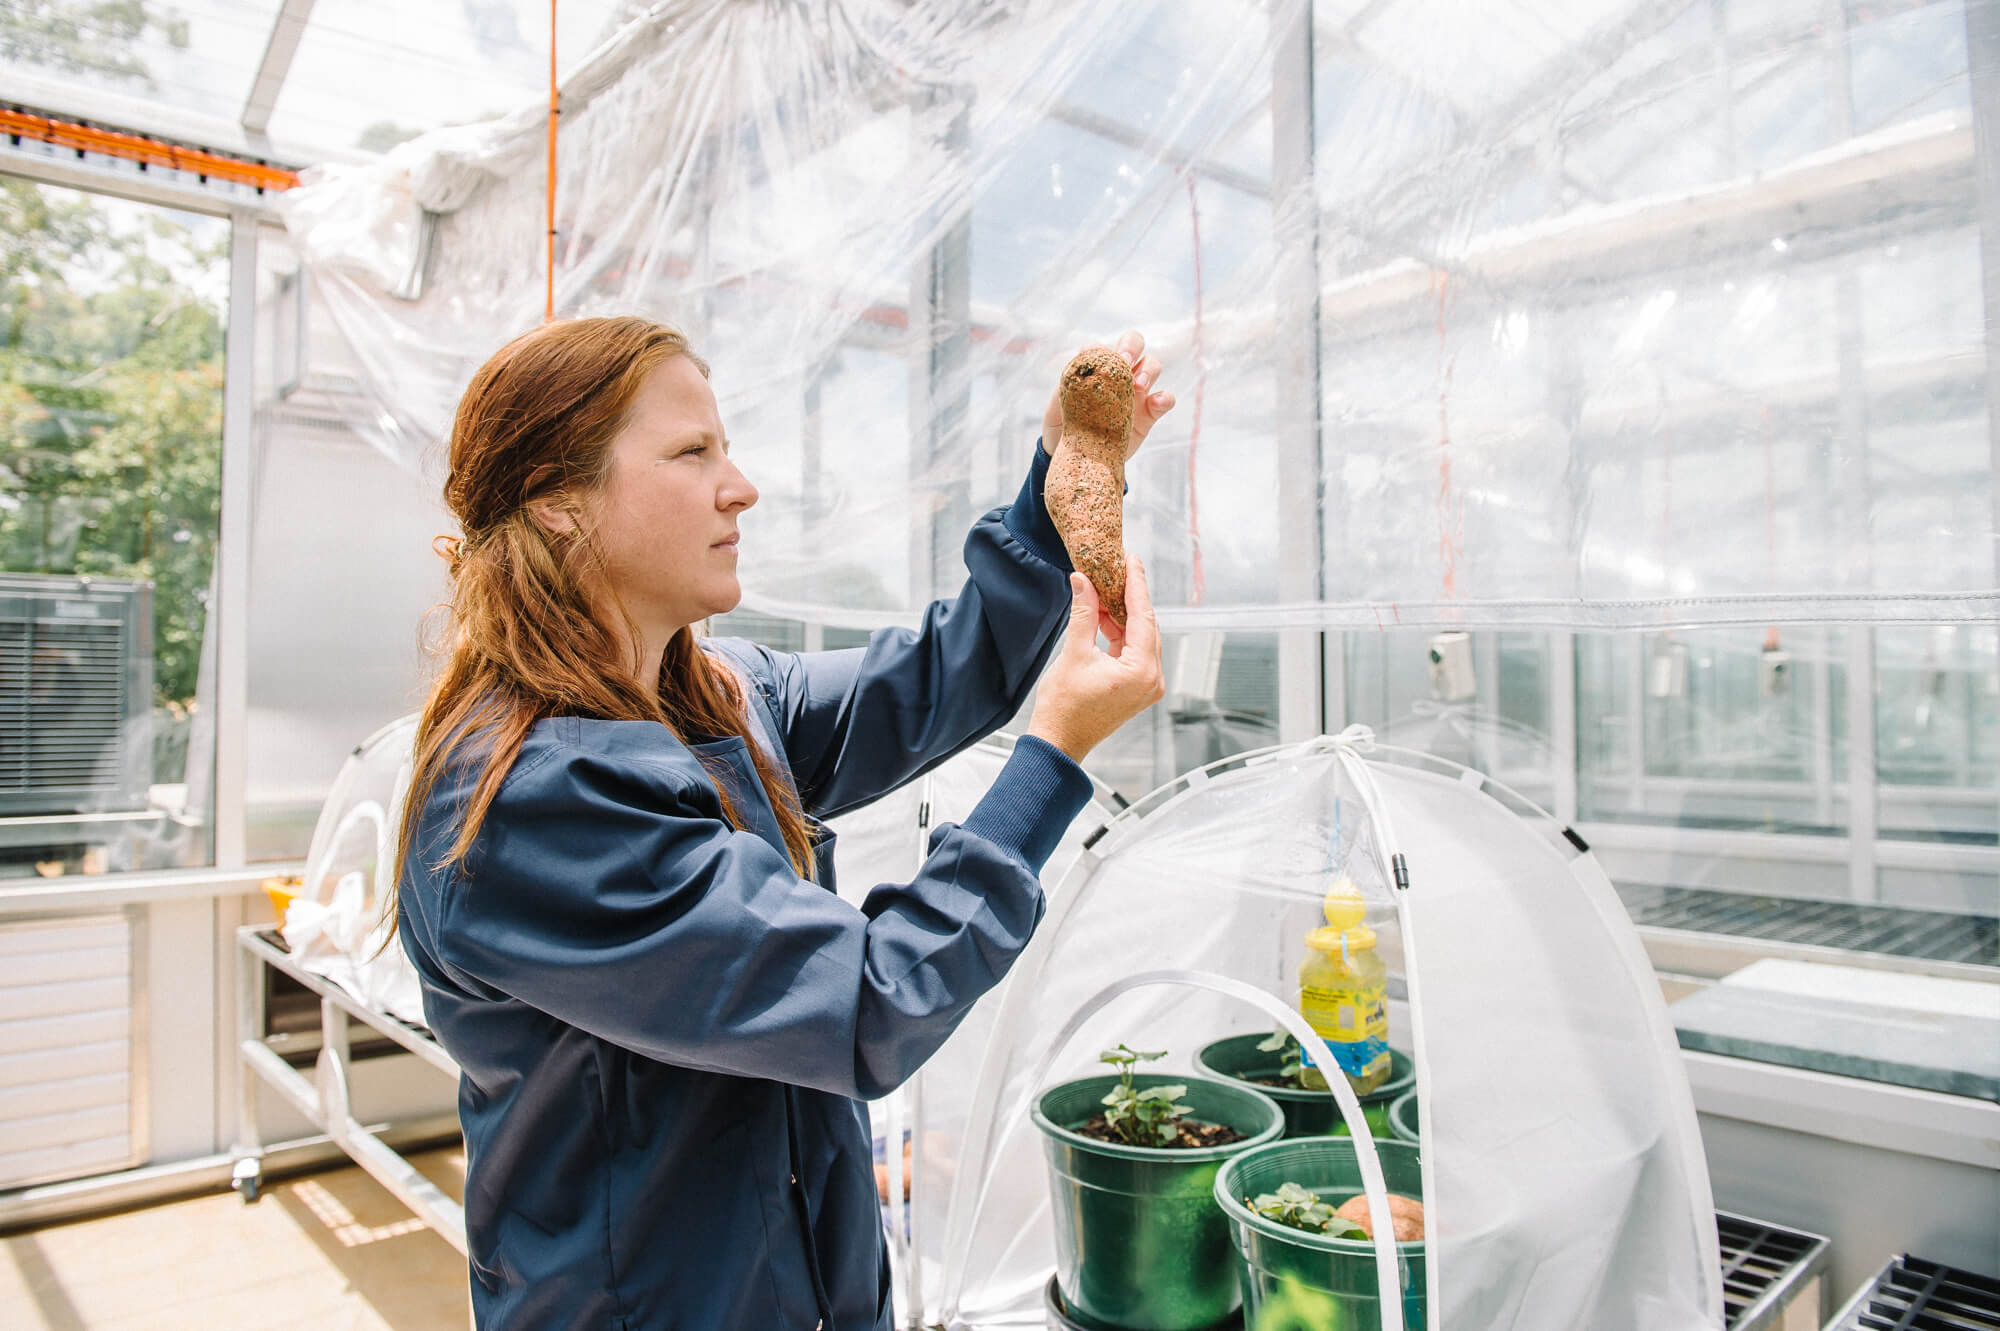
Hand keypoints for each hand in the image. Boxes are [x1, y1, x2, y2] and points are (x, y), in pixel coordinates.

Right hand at [1026, 555, 1165, 762]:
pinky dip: (1120, 633)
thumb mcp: (1073, 653)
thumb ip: (1083, 613)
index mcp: (1142, 670)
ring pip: (1141, 637)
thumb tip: (1083, 581)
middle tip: (1117, 569)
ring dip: (1123, 615)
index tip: (1131, 560)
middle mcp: (1152, 678)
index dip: (1136, 584)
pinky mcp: (1138, 689)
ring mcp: (1147, 685)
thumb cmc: (1064, 708)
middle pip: (1147, 625)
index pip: (1143, 615)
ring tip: (1105, 589)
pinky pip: (1134, 651)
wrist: (1059, 743)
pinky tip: (1103, 615)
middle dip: (1130, 597)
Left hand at [1040, 330, 1175, 461]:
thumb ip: (1064, 391)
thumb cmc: (1064, 429)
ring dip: (1148, 370)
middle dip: (1132, 346)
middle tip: (1126, 362)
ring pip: (1152, 365)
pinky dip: (1165, 398)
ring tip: (1138, 386)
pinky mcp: (1149, 413)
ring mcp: (1136, 392)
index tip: (1105, 361)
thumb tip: (1076, 375)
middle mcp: (1117, 374)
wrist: (1078, 459)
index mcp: (1094, 369)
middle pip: (1132, 344)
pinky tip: (1157, 404)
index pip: (1101, 347)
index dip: (1105, 349)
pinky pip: (1165, 399)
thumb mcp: (1055, 411)